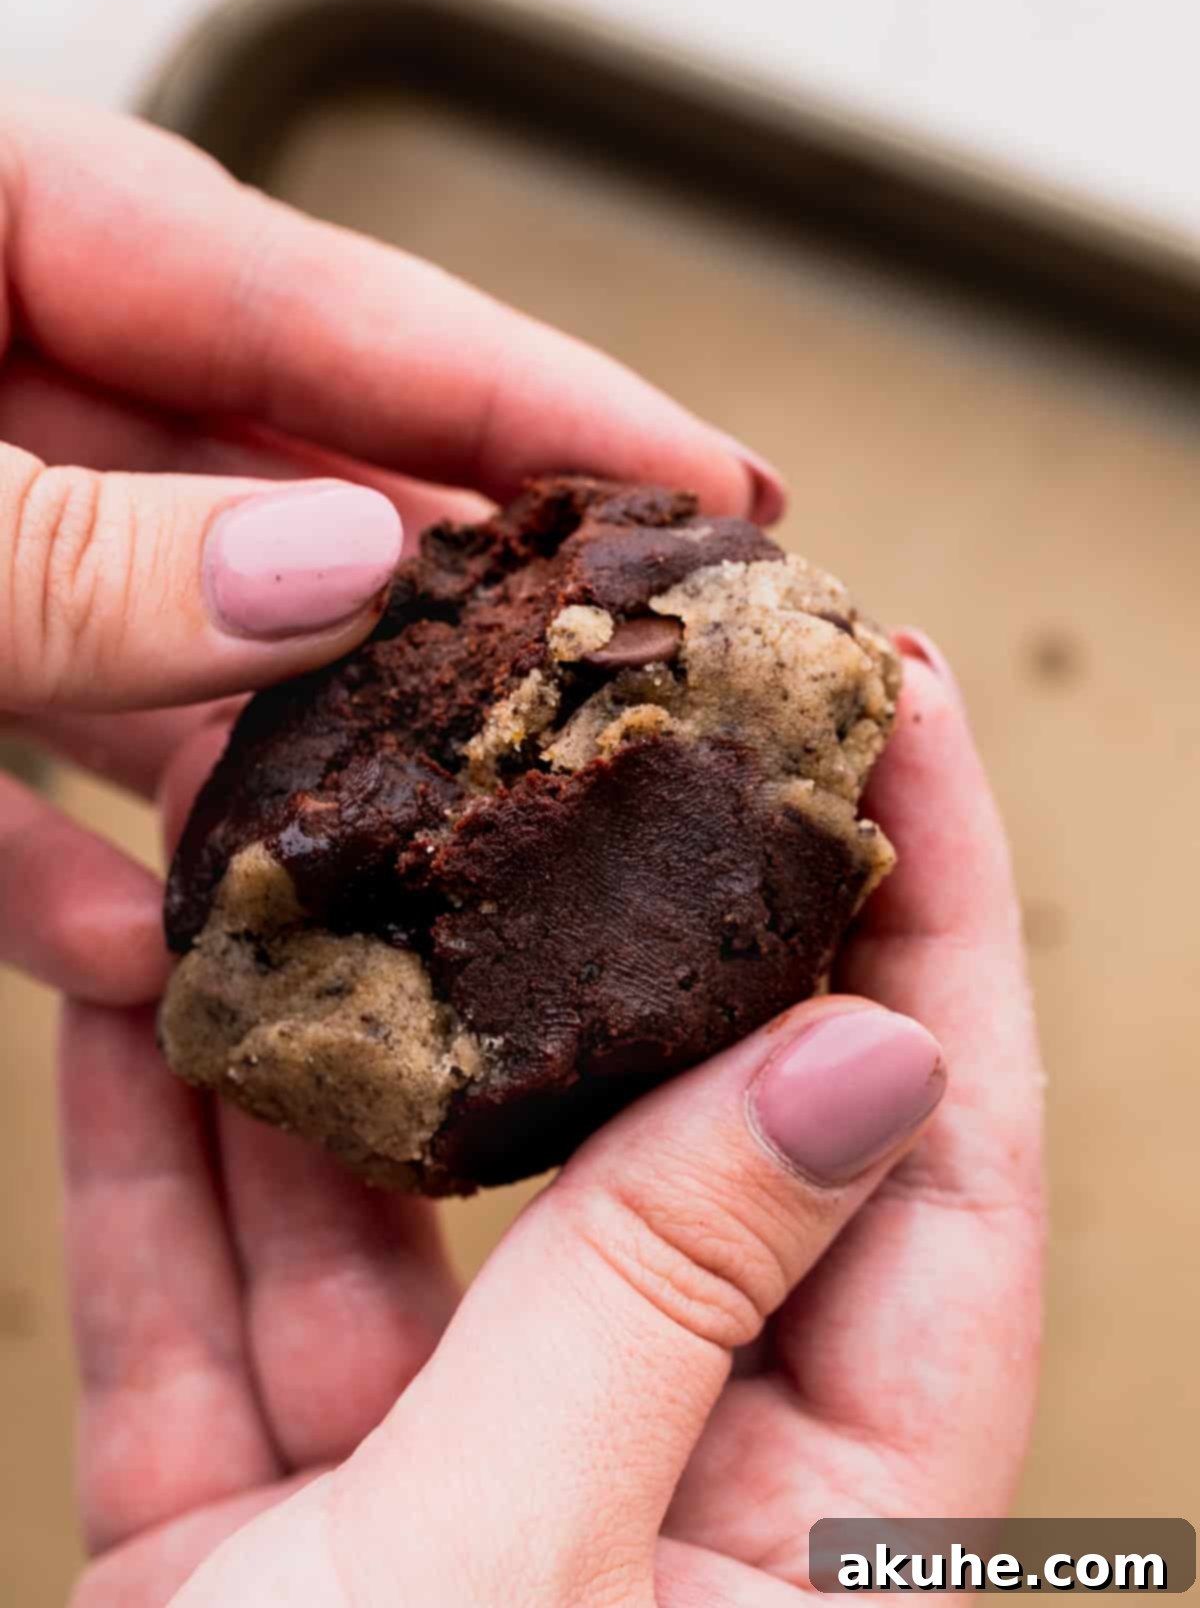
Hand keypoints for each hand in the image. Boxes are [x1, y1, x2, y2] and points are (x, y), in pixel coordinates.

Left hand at [0, 92, 779, 1011]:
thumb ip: (81, 548)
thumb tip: (336, 568)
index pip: (308, 290)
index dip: (521, 390)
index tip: (710, 477)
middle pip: (257, 471)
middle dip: (421, 594)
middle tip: (607, 674)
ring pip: (143, 633)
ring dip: (251, 762)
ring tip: (411, 853)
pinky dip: (47, 860)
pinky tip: (137, 954)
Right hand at [65, 639, 1042, 1605]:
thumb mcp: (522, 1589)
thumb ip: (667, 1304)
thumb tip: (874, 1052)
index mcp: (825, 1550)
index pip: (930, 1158)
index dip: (932, 909)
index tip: (908, 693)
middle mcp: (657, 1505)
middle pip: (654, 1144)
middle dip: (610, 919)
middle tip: (596, 703)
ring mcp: (448, 1518)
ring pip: (407, 1216)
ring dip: (340, 1036)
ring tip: (319, 812)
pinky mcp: (262, 1556)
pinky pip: (223, 1316)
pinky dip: (170, 1175)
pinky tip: (136, 1008)